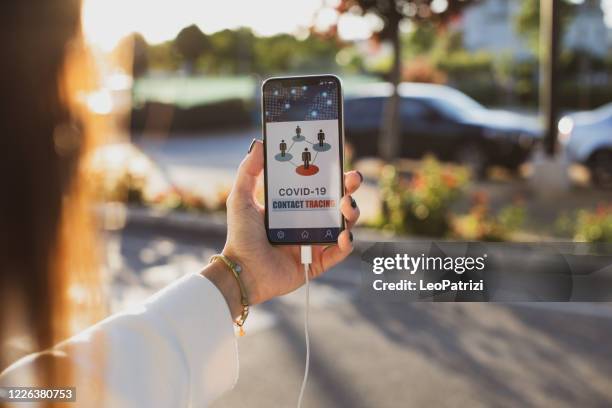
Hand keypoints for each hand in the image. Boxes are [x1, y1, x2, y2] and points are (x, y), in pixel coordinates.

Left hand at [204, 139, 360, 316]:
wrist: (241, 271)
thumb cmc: (240, 236)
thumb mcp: (241, 198)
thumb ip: (248, 171)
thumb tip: (260, 143)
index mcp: (295, 205)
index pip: (320, 186)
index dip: (333, 174)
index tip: (338, 160)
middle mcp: (308, 222)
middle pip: (338, 202)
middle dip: (349, 189)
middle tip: (352, 179)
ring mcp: (315, 242)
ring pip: (345, 225)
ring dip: (351, 213)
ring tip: (345, 206)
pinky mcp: (318, 263)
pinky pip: (340, 252)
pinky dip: (346, 243)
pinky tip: (343, 235)